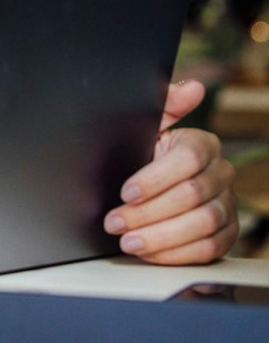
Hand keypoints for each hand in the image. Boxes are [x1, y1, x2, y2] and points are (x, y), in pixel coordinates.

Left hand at [103, 80, 238, 264]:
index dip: (154, 179)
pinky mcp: (226, 233)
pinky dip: (176, 254)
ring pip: (201, 225)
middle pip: (192, 196)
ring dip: (160, 237)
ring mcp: (227, 205)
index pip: (188, 160)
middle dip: (147, 212)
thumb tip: (190, 88)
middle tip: (114, 222)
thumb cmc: (146, 152)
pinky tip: (149, 253)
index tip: (124, 192)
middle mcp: (221, 174)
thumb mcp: (146, 128)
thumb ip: (163, 106)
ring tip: (127, 241)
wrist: (152, 184)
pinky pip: (209, 249)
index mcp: (203, 144)